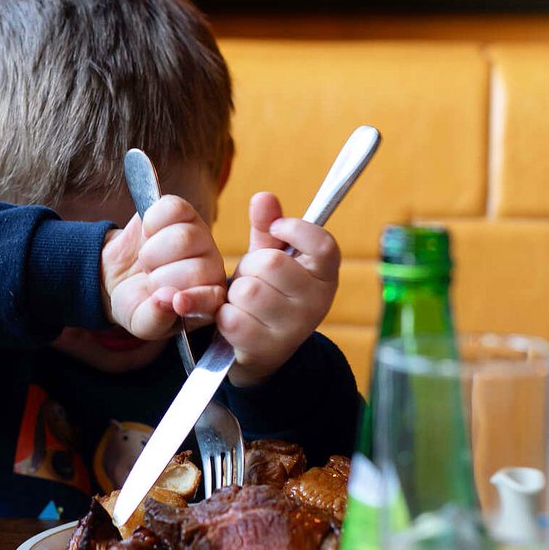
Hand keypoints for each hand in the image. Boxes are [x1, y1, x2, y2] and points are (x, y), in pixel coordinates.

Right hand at [101, 195, 226, 339]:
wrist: (118, 273)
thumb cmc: (137, 302)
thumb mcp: (141, 321)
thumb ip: (155, 319)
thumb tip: (166, 300)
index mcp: (209, 301)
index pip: (213, 298)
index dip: (194, 300)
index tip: (175, 302)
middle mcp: (211, 268)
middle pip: (196, 269)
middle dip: (160, 278)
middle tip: (149, 281)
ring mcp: (200, 236)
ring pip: (183, 238)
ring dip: (153, 252)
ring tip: (148, 261)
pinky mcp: (183, 211)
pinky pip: (172, 208)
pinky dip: (151, 222)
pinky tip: (148, 234)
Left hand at [217, 192, 339, 386]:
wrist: (258, 353)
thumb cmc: (266, 296)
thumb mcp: (269, 260)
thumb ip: (268, 228)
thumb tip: (263, 196)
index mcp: (325, 277)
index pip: (323, 244)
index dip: (296, 229)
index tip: (276, 228)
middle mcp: (317, 304)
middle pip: (272, 263)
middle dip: (251, 267)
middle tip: (253, 281)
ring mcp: (294, 329)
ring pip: (248, 290)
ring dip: (235, 294)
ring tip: (243, 303)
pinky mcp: (266, 349)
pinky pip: (232, 316)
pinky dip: (223, 315)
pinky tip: (233, 322)